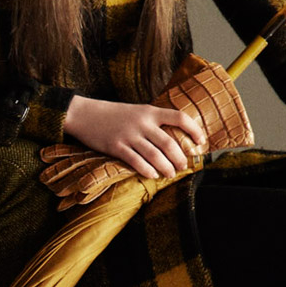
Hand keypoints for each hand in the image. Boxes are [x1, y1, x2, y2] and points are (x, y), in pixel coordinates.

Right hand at [62, 96, 207, 179]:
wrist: (85, 114)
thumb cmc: (114, 115)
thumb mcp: (137, 111)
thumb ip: (154, 121)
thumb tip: (174, 137)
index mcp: (150, 111)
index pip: (179, 117)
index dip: (194, 130)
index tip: (200, 141)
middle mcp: (142, 123)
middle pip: (169, 143)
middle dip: (180, 158)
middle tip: (183, 166)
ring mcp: (129, 135)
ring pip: (154, 155)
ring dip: (166, 167)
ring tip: (170, 174)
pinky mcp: (116, 147)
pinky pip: (135, 161)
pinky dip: (146, 170)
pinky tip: (152, 175)